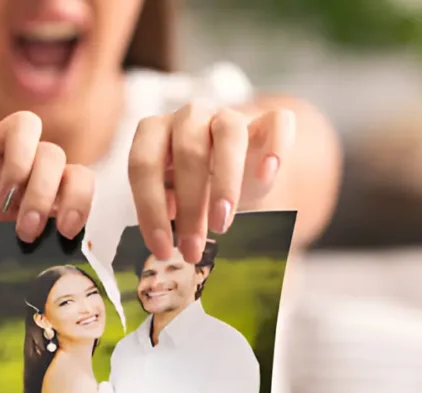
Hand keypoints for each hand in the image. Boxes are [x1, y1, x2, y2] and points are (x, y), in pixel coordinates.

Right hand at [0, 98, 94, 295]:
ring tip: (2, 194)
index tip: (65, 228)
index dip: (80, 198)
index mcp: (42, 199)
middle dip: (44, 190)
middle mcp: (22, 172)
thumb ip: (30, 241)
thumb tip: (66, 233)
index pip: (78, 180)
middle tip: (25, 225)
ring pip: (26, 124)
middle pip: (54, 154)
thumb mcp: (0, 257)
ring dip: (22, 158)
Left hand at [128, 102, 295, 262]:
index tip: (162, 249)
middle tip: (193, 248)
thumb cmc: (198, 184)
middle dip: (190, 205)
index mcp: (156, 131)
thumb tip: (166, 229)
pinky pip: (278, 121)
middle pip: (188, 150)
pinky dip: (276, 146)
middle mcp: (190, 116)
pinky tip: (268, 175)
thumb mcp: (175, 196)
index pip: (143, 163)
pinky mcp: (268, 120)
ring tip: (223, 223)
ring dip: (227, 180)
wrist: (238, 163)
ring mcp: (230, 115)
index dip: (149, 208)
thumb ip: (168, 206)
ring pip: (230, 131)